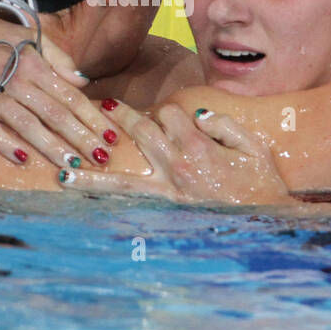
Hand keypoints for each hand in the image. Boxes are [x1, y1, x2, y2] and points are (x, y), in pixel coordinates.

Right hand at [0, 3, 118, 169]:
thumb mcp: (30, 36)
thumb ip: (59, 58)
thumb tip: (83, 82)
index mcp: (35, 64)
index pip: (70, 96)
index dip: (92, 117)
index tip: (111, 136)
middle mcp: (16, 80)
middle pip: (54, 113)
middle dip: (80, 137)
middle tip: (101, 157)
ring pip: (27, 124)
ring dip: (51, 146)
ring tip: (72, 165)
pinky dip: (5, 144)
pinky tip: (23, 159)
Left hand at [59, 101, 291, 205]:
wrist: (266, 222)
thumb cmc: (263, 182)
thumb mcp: (254, 146)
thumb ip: (224, 125)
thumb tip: (197, 115)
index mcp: (199, 146)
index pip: (171, 115)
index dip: (171, 113)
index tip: (176, 120)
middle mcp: (178, 165)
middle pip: (142, 132)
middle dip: (123, 118)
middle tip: (102, 107)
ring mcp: (169, 189)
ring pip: (124, 173)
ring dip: (93, 169)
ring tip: (64, 167)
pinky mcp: (167, 207)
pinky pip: (131, 200)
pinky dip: (105, 196)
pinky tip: (83, 196)